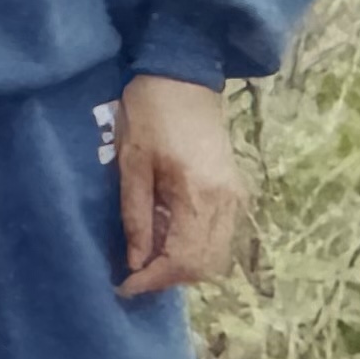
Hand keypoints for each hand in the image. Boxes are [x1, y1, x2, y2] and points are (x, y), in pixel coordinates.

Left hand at [113, 73, 248, 298]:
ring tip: (149, 254)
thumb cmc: (150, 112)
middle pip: (205, 265)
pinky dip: (196, 247)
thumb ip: (136, 216)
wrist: (184, 74)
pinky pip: (220, 235)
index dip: (153, 280)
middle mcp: (226, 201)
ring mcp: (235, 196)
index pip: (183, 260)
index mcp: (199, 194)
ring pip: (216, 255)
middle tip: (135, 272)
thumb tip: (136, 261)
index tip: (124, 285)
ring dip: (184, 265)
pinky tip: (169, 234)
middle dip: (169, 277)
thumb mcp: (132, 163)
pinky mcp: (235, 189)